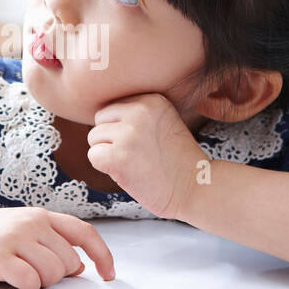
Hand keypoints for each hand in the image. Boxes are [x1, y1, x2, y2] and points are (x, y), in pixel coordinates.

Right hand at [0, 205, 115, 288]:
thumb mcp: (20, 230)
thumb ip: (50, 243)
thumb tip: (79, 267)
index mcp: (41, 216)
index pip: (85, 233)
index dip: (103, 255)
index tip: (109, 275)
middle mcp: (31, 223)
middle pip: (69, 262)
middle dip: (57, 277)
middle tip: (30, 273)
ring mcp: (14, 238)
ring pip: (52, 274)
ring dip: (39, 284)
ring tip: (17, 276)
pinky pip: (29, 282)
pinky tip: (10, 282)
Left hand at [86, 93, 209, 220]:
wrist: (195, 189)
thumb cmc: (177, 160)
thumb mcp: (164, 122)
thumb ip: (137, 112)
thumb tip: (100, 112)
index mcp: (152, 99)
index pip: (113, 107)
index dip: (122, 128)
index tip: (143, 142)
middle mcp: (139, 111)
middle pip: (100, 119)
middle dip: (111, 138)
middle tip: (136, 154)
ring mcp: (128, 134)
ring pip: (94, 138)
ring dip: (109, 153)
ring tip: (135, 163)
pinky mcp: (118, 157)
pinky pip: (93, 156)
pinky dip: (106, 168)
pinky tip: (128, 172)